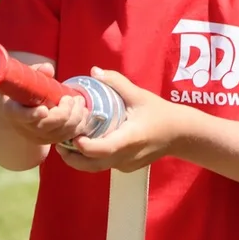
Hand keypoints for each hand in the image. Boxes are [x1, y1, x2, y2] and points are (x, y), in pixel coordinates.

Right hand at [0, 62, 91, 145]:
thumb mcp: (25, 81)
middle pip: (48, 124)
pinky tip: (83, 112)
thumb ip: (37, 73)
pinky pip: (69, 136)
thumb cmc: (24, 92)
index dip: (33, 115)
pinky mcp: (52, 140)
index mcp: (14, 111)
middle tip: (72, 98)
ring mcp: (39, 136)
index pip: (22, 115)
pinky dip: (79, 125)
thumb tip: (48, 68)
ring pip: (61, 131)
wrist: (20, 111)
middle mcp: (26, 127)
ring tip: (80, 101)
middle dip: (64, 111)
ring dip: (75, 116)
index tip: (44, 110)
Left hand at [57, 67, 181, 173]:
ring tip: (66, 143)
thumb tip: (94, 71)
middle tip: (59, 143)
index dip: (85, 146)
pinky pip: (105, 165)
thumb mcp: (139, 95)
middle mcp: (127, 156)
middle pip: (93, 165)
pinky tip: (85, 144)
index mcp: (131, 138)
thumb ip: (116, 82)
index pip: (104, 149)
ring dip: (80, 159)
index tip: (73, 136)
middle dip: (73, 157)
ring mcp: (126, 165)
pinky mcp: (126, 168)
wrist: (180, 134)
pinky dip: (92, 158)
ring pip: (97, 168)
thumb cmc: (160, 113)